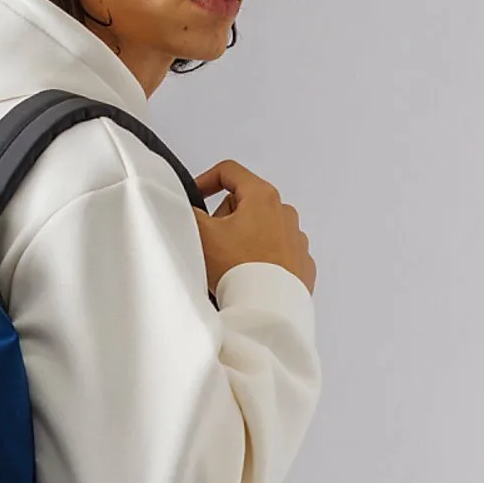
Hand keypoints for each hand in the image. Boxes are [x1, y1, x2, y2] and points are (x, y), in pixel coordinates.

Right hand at [191, 159, 316, 296]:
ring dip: (243, 241)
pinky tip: (248, 277)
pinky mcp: (301, 265)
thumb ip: (187, 212)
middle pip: (244, 203)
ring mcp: (297, 240)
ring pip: (260, 230)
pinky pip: (276, 255)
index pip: (229, 172)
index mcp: (262, 197)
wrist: (267, 310)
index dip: (205, 181)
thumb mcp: (201, 233)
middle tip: (211, 243)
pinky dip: (261, 261)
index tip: (194, 197)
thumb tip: (182, 207)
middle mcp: (285, 213)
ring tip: (229, 266)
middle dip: (224, 219)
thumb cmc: (239, 269)